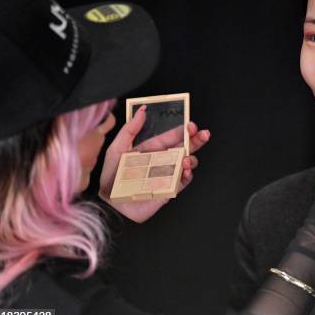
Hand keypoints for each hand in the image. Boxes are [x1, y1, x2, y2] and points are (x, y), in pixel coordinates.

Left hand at [99, 105, 210, 222]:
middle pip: (184, 148)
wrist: (110, 203)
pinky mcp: (169, 189)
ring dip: (191, 159)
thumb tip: (142, 111)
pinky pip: (183, 181)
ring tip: (187, 159)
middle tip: (204, 134)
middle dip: (196, 140)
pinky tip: (185, 171)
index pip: (171, 137)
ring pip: (187, 163)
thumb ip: (130, 129)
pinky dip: (187, 175)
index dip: (183, 130)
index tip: (191, 125)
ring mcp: (167, 175)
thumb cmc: (111, 177)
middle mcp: (162, 160)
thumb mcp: (117, 148)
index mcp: (152, 149)